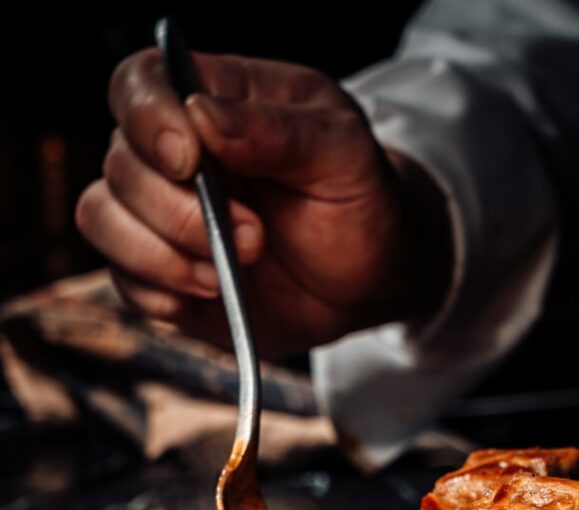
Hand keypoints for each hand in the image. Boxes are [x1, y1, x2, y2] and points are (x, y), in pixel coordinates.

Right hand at [76, 49, 449, 356]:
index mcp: (221, 101)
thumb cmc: (362, 202)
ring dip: (163, 255)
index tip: (191, 161)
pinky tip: (216, 292)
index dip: (148, 118)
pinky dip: (162, 292)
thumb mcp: (345, 155)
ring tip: (230, 274)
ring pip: (103, 219)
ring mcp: (165, 213)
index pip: (142, 83)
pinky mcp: (164, 270)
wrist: (371, 278)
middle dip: (179, 211)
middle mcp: (180, 153)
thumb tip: (201, 115)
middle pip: (119, 162)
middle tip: (255, 237)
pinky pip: (124, 278)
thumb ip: (281, 130)